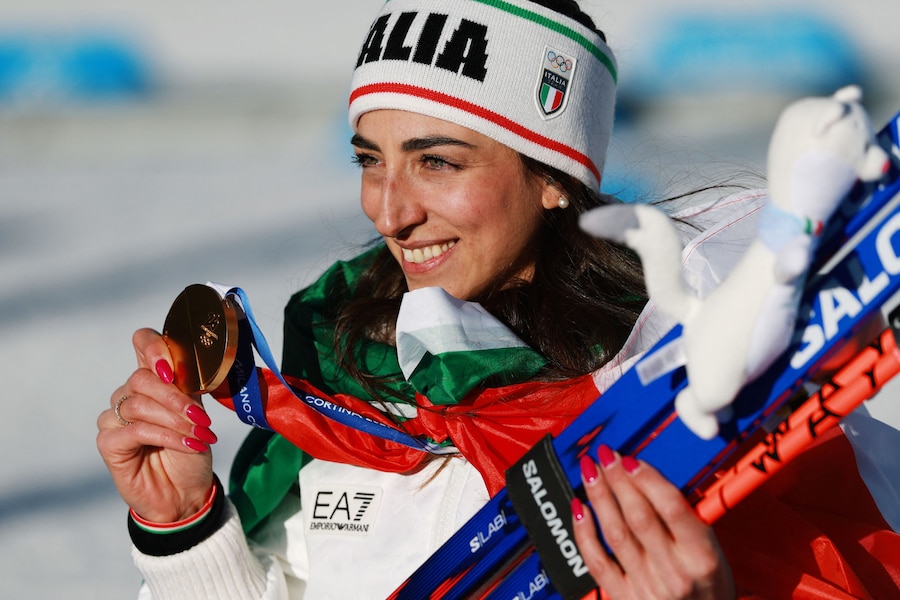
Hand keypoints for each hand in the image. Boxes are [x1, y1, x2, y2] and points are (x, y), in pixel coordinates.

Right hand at [96, 328, 216, 522]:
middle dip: (176, 398)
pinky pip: (135, 430)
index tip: (172, 369)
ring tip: (199, 435)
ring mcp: (115, 417)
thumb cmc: (192, 449)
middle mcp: (130, 394)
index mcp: (153, 379)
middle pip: (141, 378)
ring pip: (139, 405)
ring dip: (175, 420)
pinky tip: (187, 445)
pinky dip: (166, 436)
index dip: (154, 347)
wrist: (187, 490)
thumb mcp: (197, 413)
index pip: (143, 343)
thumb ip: (187, 387)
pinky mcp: (108, 442)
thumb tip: (184, 366)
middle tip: (201, 418)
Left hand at [572, 446, 733, 599]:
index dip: (647, 479)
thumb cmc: (709, 585)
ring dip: (599, 497)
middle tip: (605, 456)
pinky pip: (597, 562)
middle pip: (638, 516)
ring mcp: (647, 586)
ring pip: (615, 533)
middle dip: (618, 480)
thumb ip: (685, 517)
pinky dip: (584, 533)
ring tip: (590, 471)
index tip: (630, 459)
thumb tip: (649, 477)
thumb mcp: (713, 550)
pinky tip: (580, 509)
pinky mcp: (624, 597)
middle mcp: (674, 573)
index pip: (671, 508)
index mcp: (702, 557)